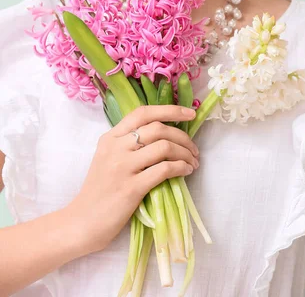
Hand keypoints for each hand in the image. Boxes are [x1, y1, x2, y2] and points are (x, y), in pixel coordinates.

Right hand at [66, 105, 198, 253]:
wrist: (81, 222)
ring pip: (164, 146)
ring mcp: (123, 167)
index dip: (170, 109)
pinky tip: (185, 172)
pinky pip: (164, 169)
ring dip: (185, 153)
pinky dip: (180, 167)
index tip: (190, 113)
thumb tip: (162, 134)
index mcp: (110, 137)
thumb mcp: (107, 158)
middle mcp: (116, 147)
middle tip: (194, 149)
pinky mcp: (131, 188)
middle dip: (183, 136)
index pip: (143, 112)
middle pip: (158, 128)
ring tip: (192, 162)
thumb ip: (127, 143)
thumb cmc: (99, 191)